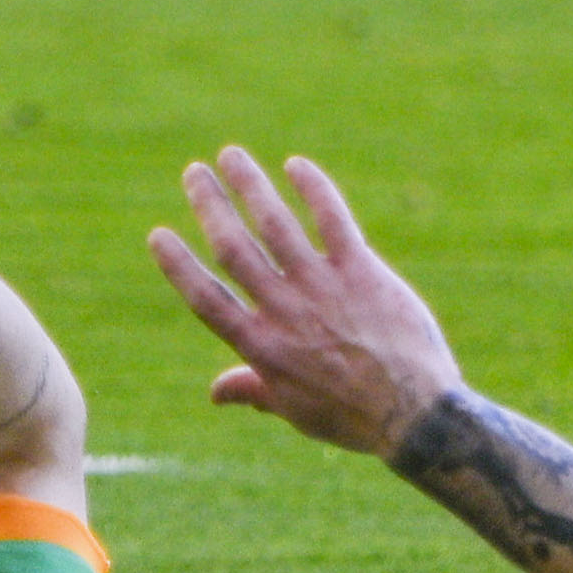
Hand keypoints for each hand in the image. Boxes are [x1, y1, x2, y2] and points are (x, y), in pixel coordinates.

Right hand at [147, 147, 463, 458]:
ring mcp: (323, 288)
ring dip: (251, 186)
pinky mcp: (362, 272)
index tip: (158, 234)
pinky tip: (297, 165)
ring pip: (276, 225)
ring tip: (232, 156)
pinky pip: (333, 220)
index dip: (179, 265)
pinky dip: (314, 189)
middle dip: (210, 206)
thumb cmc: (353, 416)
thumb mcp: (295, 410)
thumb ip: (254, 389)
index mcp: (261, 346)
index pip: (206, 298)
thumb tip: (215, 391)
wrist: (414, 412)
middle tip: (194, 172)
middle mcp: (285, 311)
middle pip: (234, 249)